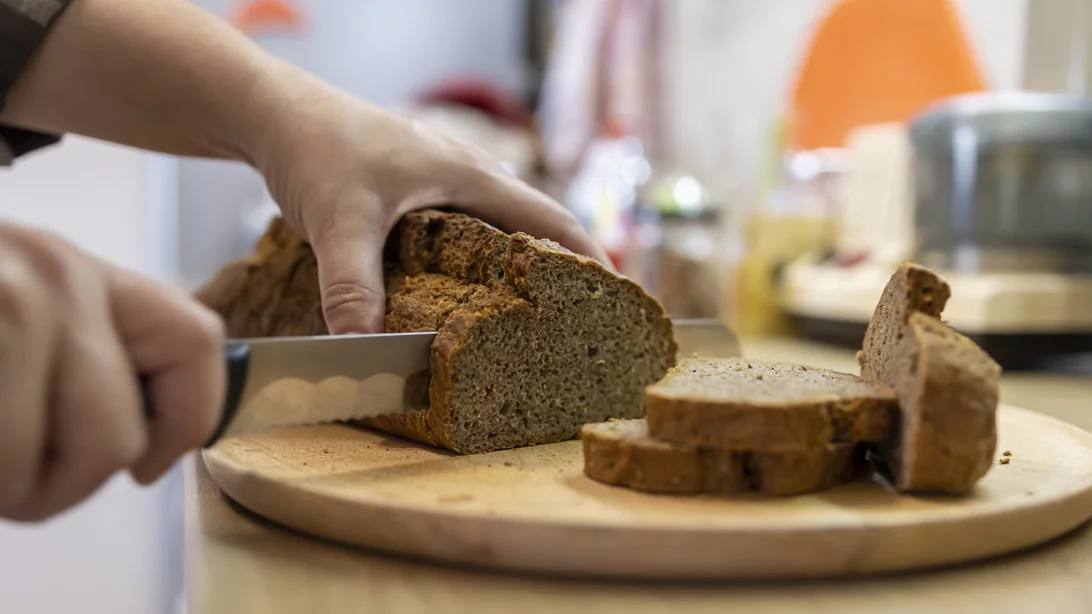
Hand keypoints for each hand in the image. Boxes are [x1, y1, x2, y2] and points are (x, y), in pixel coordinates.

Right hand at [0, 223, 223, 521]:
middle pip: (117, 434)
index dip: (189, 420)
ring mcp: (9, 302)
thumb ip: (87, 356)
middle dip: (67, 486)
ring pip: (53, 462)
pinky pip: (4, 463)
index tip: (148, 466)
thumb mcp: (19, 312)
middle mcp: (54, 275)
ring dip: (16, 488)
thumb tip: (148, 446)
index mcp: (82, 271)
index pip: (196, 343)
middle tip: (20, 484)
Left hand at [249, 74, 610, 334]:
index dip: (587, 260)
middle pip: (536, 225)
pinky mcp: (420, 189)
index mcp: (471, 175)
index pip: (550, 220)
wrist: (275, 114)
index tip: (615, 300)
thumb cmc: (315, 148)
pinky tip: (470, 290)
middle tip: (581, 320)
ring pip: (502, 227)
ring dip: (523, 264)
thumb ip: (353, 285)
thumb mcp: (338, 221)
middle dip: (563, 269)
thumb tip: (366, 349)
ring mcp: (445, 179)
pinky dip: (484, 259)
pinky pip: (470, 228)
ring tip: (535, 314)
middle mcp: (469, 175)